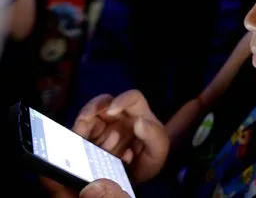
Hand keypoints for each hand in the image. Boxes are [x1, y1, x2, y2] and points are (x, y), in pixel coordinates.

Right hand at [44, 89, 168, 197]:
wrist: (137, 175)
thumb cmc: (150, 157)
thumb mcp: (158, 149)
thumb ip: (153, 135)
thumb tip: (138, 122)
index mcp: (137, 113)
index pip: (132, 97)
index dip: (121, 100)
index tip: (111, 110)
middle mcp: (118, 116)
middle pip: (101, 104)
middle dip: (90, 112)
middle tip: (83, 125)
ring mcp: (102, 126)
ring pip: (86, 121)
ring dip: (83, 131)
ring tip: (87, 146)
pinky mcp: (89, 139)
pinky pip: (79, 137)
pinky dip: (80, 144)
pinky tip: (89, 154)